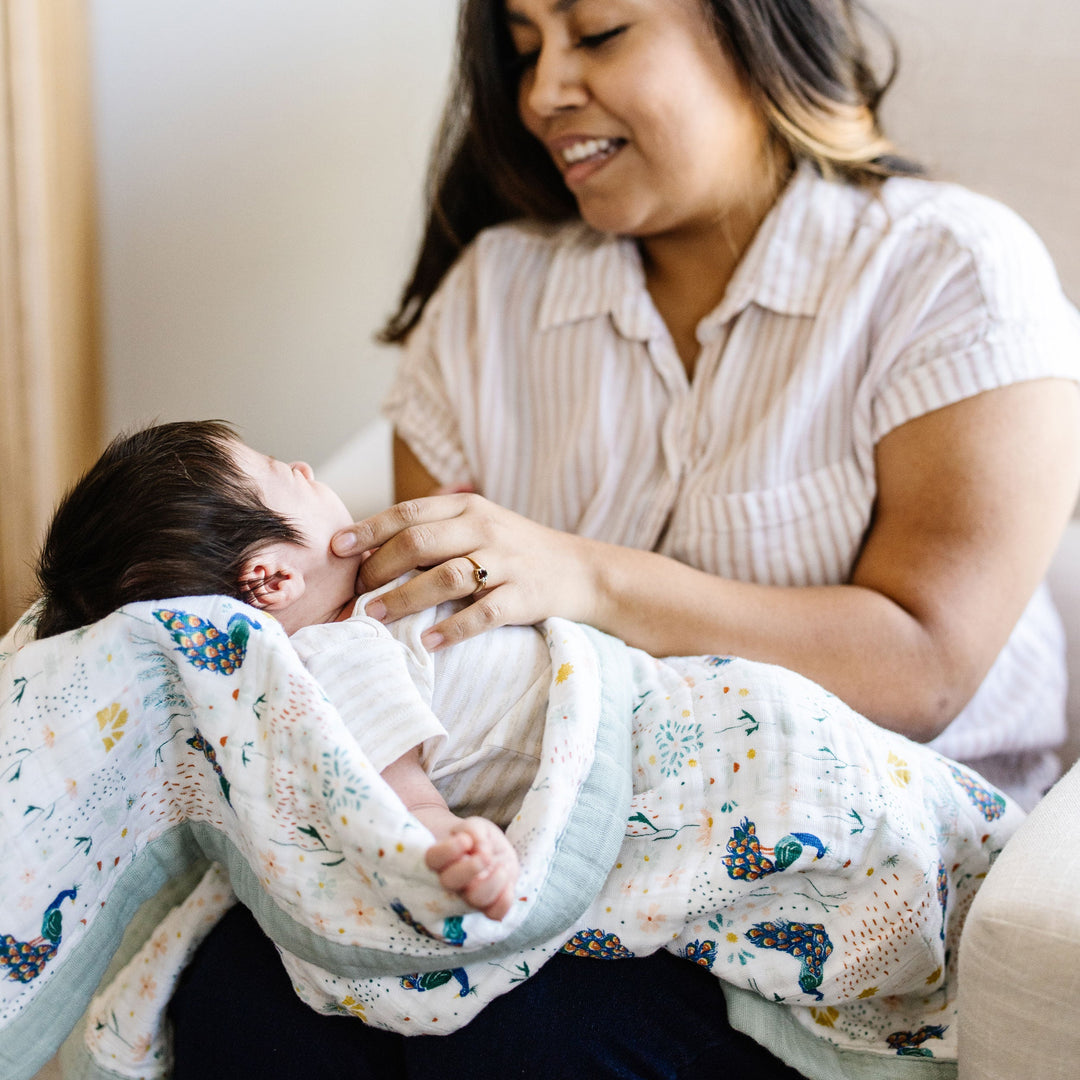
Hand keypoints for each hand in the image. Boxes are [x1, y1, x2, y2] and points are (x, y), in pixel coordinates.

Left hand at [331, 493, 598, 648]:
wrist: (580, 571)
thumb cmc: (515, 551)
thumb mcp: (478, 526)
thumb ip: (433, 531)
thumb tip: (368, 551)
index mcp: (468, 508)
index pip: (408, 513)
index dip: (368, 530)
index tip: (337, 548)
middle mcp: (485, 529)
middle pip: (419, 543)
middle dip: (378, 568)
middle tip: (354, 592)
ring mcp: (506, 563)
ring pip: (446, 577)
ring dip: (405, 598)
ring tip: (375, 617)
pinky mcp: (524, 596)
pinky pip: (484, 614)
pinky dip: (453, 629)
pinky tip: (429, 643)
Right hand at [424, 817, 518, 920]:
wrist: (487, 851)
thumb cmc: (475, 837)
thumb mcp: (475, 826)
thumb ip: (473, 831)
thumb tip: (477, 845)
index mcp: (440, 859)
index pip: (433, 858)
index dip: (449, 850)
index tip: (465, 840)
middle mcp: (450, 882)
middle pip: (450, 882)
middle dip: (470, 868)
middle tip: (485, 856)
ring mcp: (469, 896)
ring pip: (474, 899)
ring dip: (491, 882)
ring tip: (502, 867)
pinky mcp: (489, 905)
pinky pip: (494, 913)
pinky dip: (504, 901)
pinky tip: (509, 885)